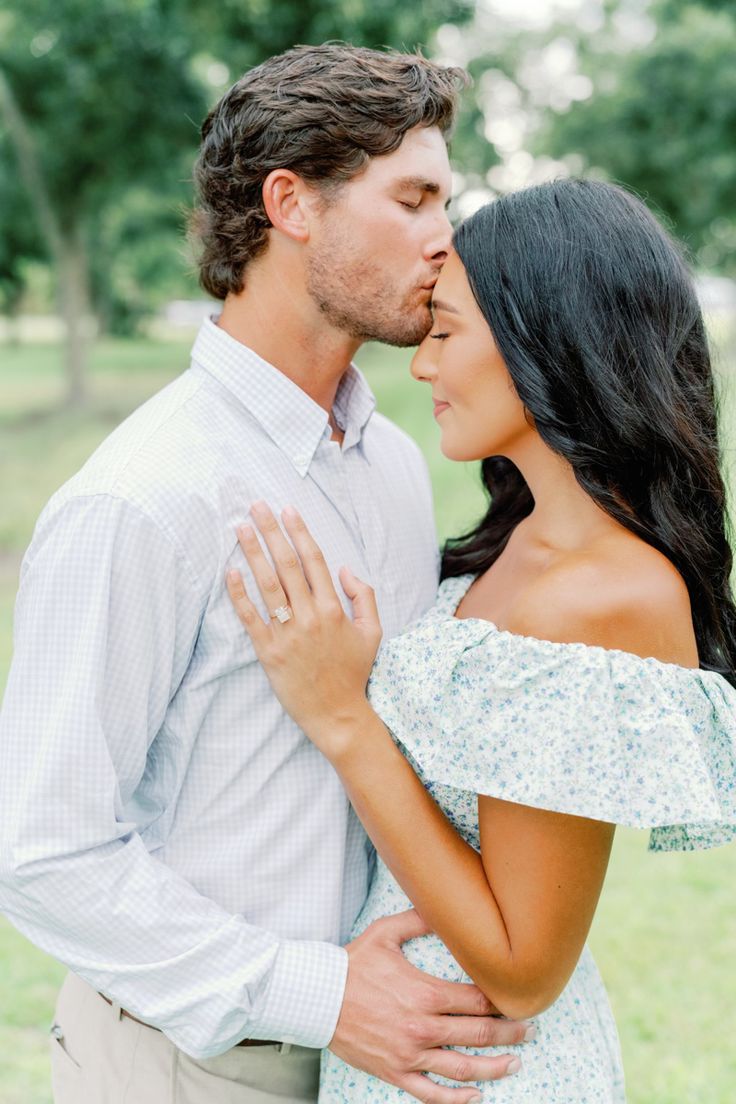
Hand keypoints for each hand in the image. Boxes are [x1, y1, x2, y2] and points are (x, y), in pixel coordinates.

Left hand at [226, 501, 381, 743]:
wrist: (338, 714)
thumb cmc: (354, 672)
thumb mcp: (373, 632)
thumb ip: (363, 596)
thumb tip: (345, 569)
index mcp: (334, 608)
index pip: (314, 560)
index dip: (299, 531)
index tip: (287, 509)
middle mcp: (310, 616)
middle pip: (287, 564)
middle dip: (271, 531)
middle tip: (256, 506)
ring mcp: (287, 634)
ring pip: (267, 584)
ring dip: (252, 553)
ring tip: (239, 529)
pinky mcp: (268, 652)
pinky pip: (250, 617)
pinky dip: (239, 594)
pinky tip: (230, 572)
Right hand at [331, 909, 528, 1103]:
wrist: (318, 997)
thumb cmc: (352, 963)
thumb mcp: (385, 932)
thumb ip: (419, 919)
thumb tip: (445, 906)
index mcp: (425, 993)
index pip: (477, 1001)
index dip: (502, 1002)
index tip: (519, 1000)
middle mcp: (422, 1027)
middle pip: (478, 1035)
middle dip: (510, 1033)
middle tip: (530, 1030)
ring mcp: (409, 1054)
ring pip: (461, 1069)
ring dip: (493, 1068)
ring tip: (514, 1064)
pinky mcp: (395, 1072)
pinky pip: (431, 1093)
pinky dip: (456, 1099)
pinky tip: (474, 1096)